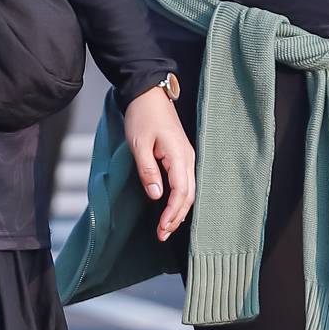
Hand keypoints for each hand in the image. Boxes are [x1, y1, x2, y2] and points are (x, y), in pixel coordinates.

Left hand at [123, 83, 194, 241]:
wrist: (149, 94)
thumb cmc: (143, 116)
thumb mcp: (139, 144)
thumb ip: (148, 171)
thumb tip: (157, 196)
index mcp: (179, 156)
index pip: (181, 192)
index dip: (173, 213)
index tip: (162, 228)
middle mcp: (187, 159)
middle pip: (188, 195)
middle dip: (177, 218)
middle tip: (162, 235)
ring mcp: (186, 158)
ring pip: (188, 191)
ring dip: (178, 211)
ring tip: (165, 229)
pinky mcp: (181, 157)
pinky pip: (184, 184)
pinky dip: (179, 200)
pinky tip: (170, 210)